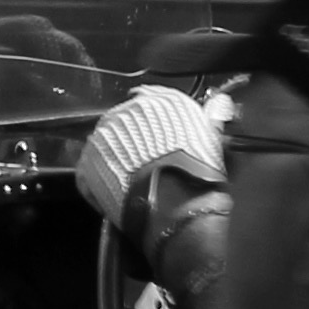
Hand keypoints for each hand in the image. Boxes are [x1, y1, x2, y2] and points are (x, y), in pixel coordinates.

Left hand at [72, 81, 224, 228]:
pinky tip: (116, 194)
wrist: (179, 207)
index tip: (156, 137)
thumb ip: (212, 117)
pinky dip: (99, 181)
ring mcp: (102, 138)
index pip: (148, 101)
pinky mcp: (88, 166)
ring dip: (115, 158)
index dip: (152, 123)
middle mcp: (125, 112)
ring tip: (132, 180)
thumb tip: (220, 102)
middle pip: (124, 122)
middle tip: (146, 162)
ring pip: (106, 144)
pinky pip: (90, 170)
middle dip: (132, 140)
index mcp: (156, 101)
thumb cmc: (200, 173)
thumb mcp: (212, 139)